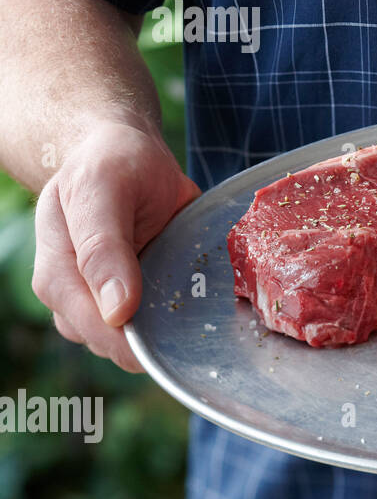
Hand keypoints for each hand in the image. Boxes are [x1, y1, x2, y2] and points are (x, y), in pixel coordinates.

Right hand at [32, 120, 199, 370]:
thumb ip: (104, 247)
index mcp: (57, 271)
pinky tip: (193, 302)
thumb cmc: (111, 164)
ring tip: (194, 299)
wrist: (121, 155)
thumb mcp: (104, 188)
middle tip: (196, 314)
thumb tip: (116, 312)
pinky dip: (176, 323)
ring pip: (133, 344)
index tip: (170, 327)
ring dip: (167, 334)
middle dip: (154, 338)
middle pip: (112, 343)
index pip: (90, 322)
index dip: (130, 335)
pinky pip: (152, 330)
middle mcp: (73, 296)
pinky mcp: (128, 302)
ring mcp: (99, 303)